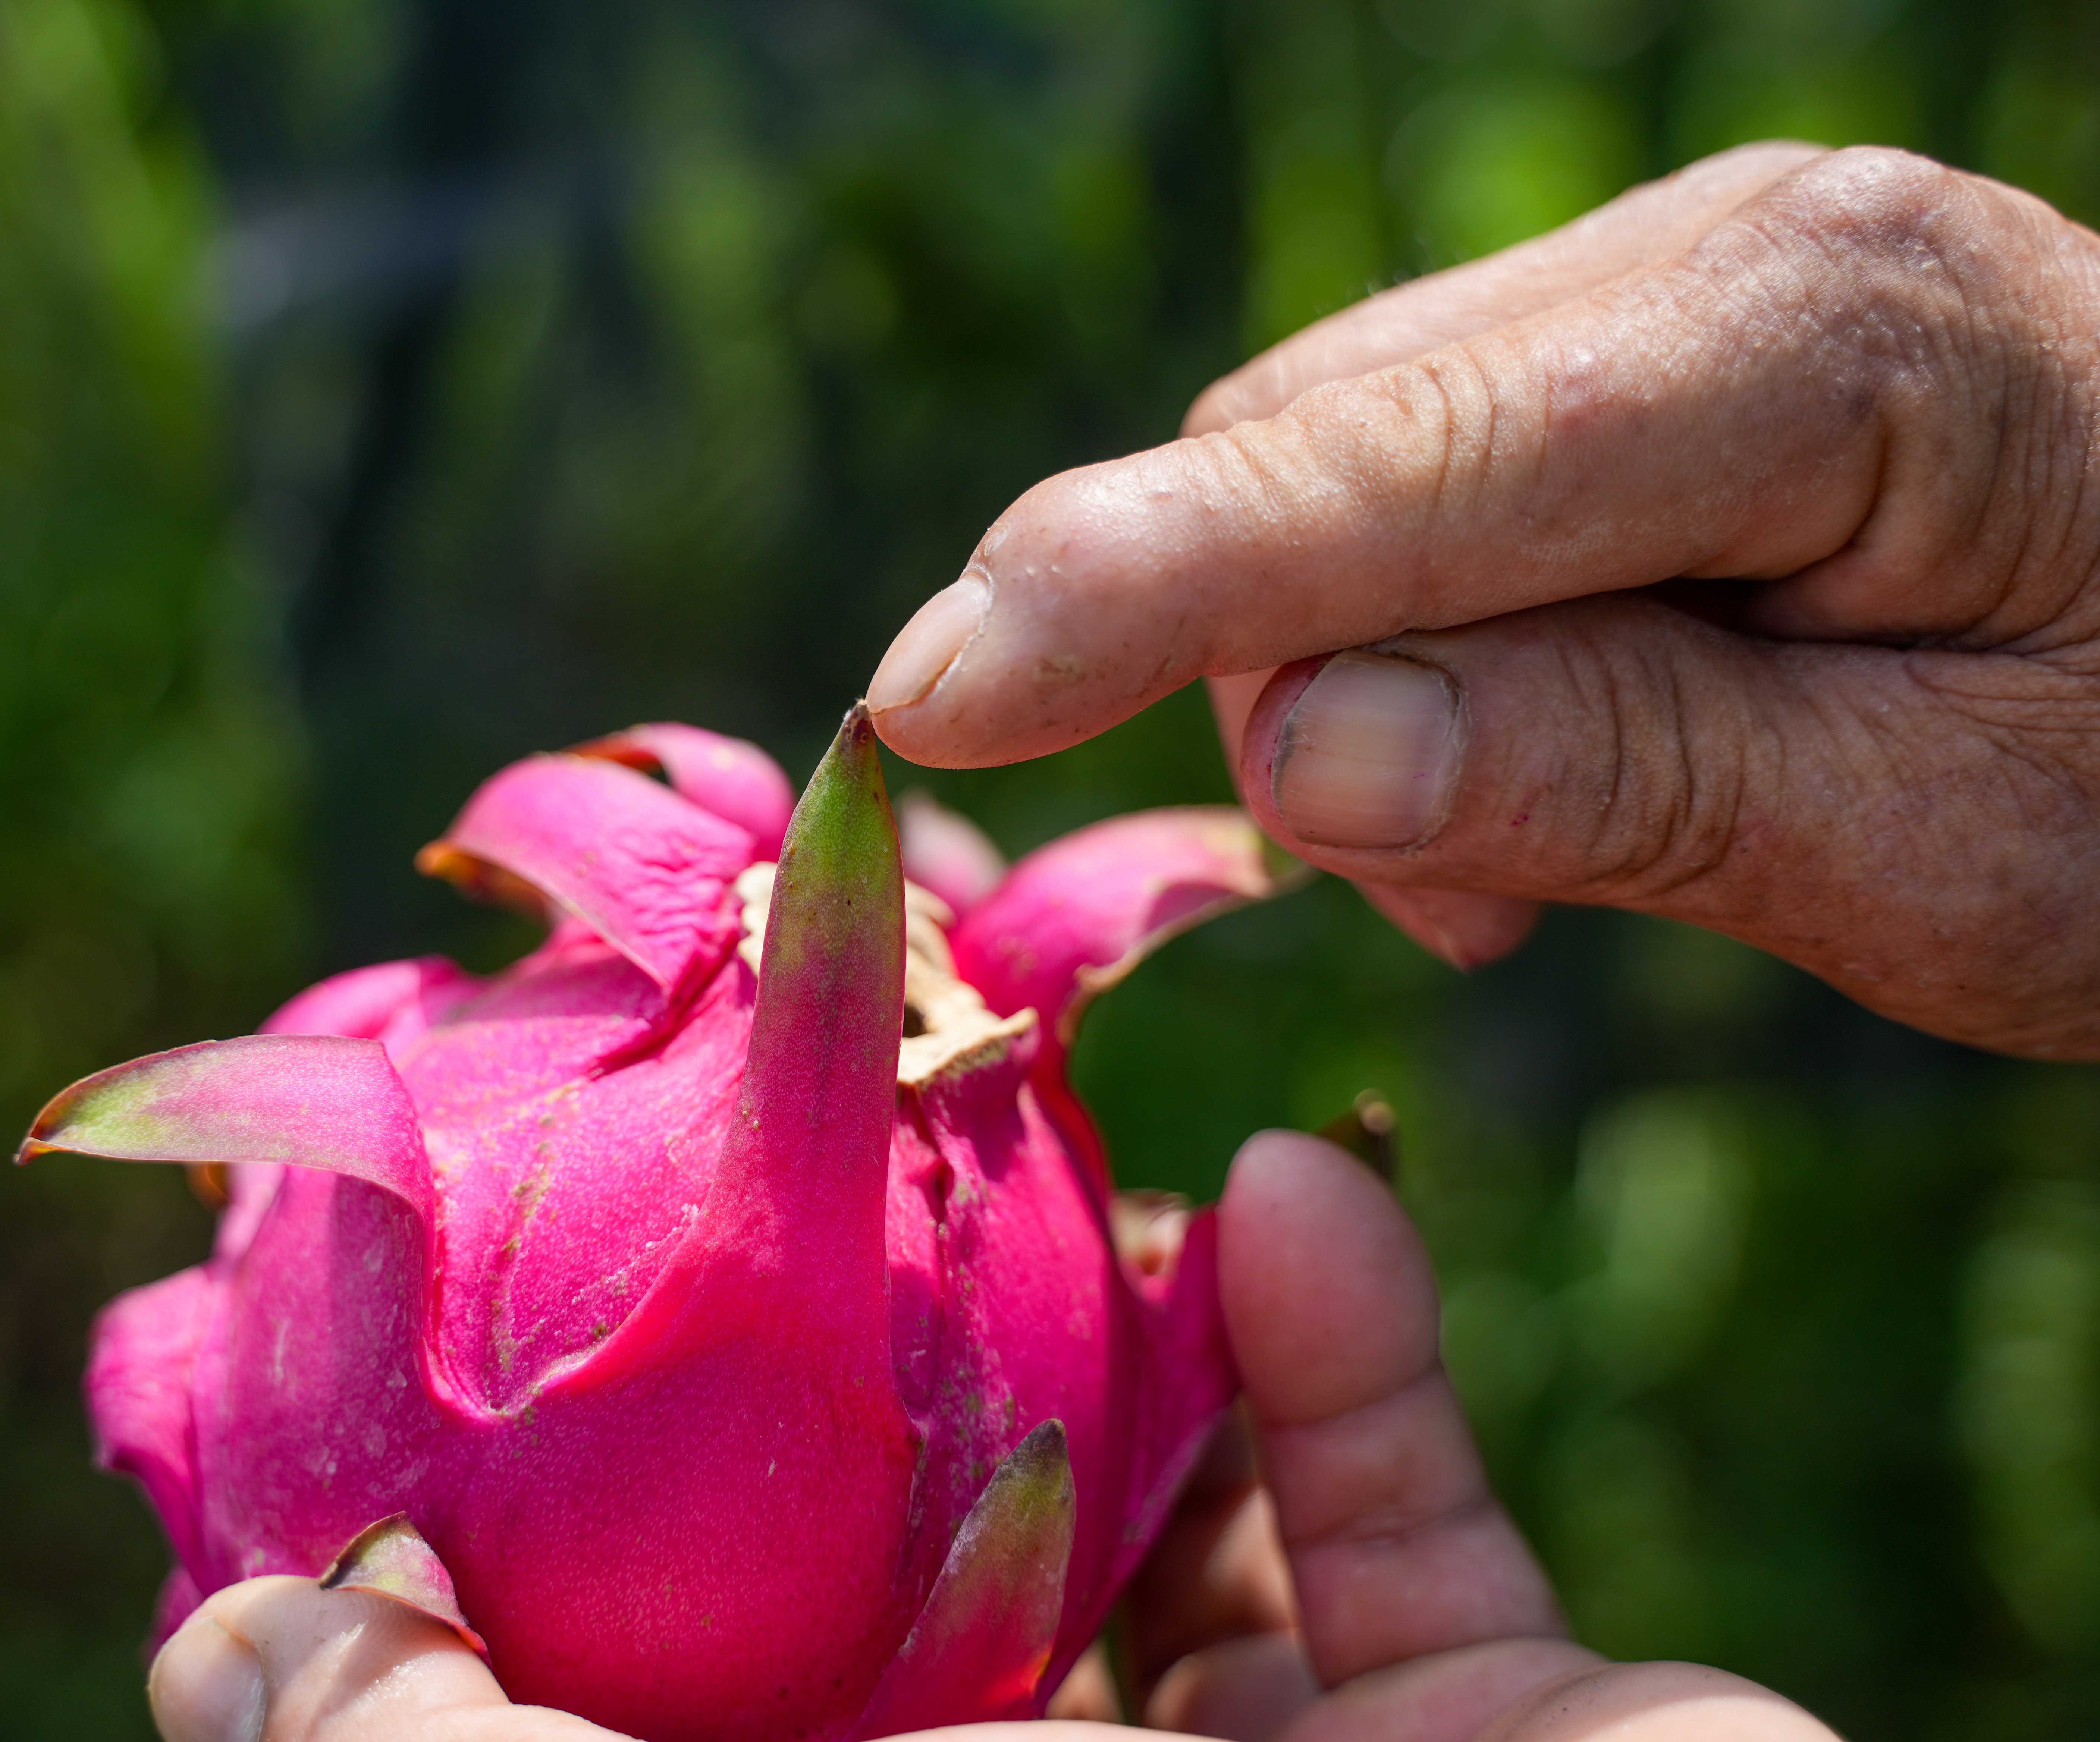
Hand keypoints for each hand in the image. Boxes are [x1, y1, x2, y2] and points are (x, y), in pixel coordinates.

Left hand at [141, 1134, 1835, 1741]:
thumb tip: (241, 1650)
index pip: (677, 1694)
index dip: (561, 1543)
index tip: (515, 1294)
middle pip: (921, 1550)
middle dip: (870, 1331)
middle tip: (801, 1094)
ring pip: (1157, 1491)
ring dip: (1123, 1289)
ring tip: (1055, 1084)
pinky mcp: (1489, 1711)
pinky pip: (1390, 1508)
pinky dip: (1350, 1347)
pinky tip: (1306, 1194)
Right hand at [866, 141, 2099, 1059]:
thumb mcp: (1948, 846)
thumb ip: (1629, 780)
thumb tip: (1304, 755)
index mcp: (1827, 336)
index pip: (1397, 467)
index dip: (1145, 588)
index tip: (925, 701)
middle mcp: (1726, 249)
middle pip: (1330, 453)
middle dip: (1293, 684)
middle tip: (1466, 922)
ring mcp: (1676, 279)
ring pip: (1341, 468)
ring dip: (1359, 686)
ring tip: (1533, 868)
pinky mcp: (1641, 349)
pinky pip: (1416, 480)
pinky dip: (1414, 644)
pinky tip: (1540, 761)